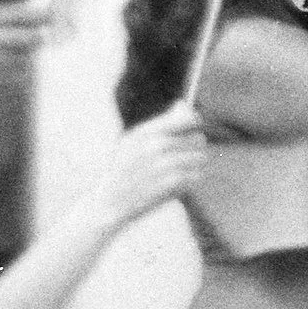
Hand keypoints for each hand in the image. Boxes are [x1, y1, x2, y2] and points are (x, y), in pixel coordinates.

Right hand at [92, 103, 207, 231]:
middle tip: (183, 158)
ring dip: (194, 166)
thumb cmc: (123, 171)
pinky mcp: (170, 184)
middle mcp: (154, 145)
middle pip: (198, 139)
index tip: (194, 129)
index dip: (195, 123)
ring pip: (200, 158)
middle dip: (194, 149)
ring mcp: (163, 164)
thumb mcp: (133, 142)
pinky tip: (177, 185)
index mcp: (145, 132)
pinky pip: (196, 176)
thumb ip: (161, 123)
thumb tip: (183, 103)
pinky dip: (191, 180)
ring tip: (179, 172)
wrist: (107, 204)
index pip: (187, 119)